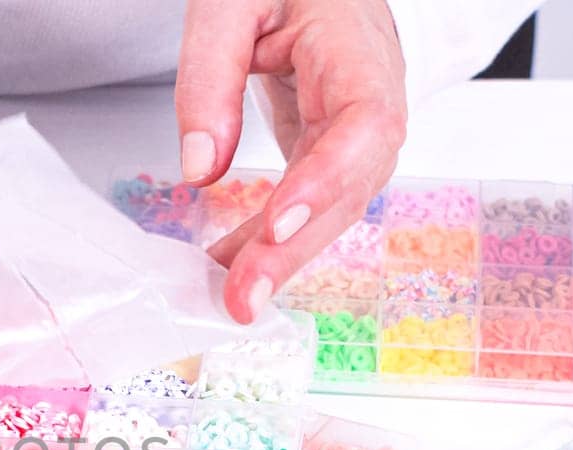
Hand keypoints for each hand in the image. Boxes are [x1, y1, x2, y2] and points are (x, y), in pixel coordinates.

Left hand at [175, 0, 406, 323]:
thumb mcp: (228, 4)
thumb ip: (210, 75)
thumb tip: (199, 168)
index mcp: (357, 48)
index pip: (364, 122)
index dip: (327, 177)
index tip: (279, 220)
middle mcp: (373, 96)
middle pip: (350, 185)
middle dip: (295, 248)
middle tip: (244, 297)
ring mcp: (357, 130)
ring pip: (334, 207)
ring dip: (284, 258)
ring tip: (232, 298)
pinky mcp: (330, 150)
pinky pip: (310, 204)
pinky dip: (272, 241)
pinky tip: (234, 270)